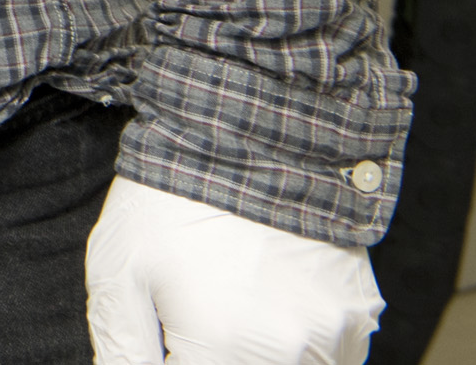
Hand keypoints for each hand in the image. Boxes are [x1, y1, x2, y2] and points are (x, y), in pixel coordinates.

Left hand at [83, 178, 381, 364]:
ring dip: (254, 353)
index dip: (170, 361)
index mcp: (218, 348)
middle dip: (208, 352)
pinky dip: (299, 346)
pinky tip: (268, 304)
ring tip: (230, 302)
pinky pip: (330, 357)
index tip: (165, 343)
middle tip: (195, 316)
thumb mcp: (118, 269)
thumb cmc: (170, 200)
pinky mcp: (358, 315)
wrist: (248, 132)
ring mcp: (330, 336)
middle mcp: (285, 352)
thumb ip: (122, 346)